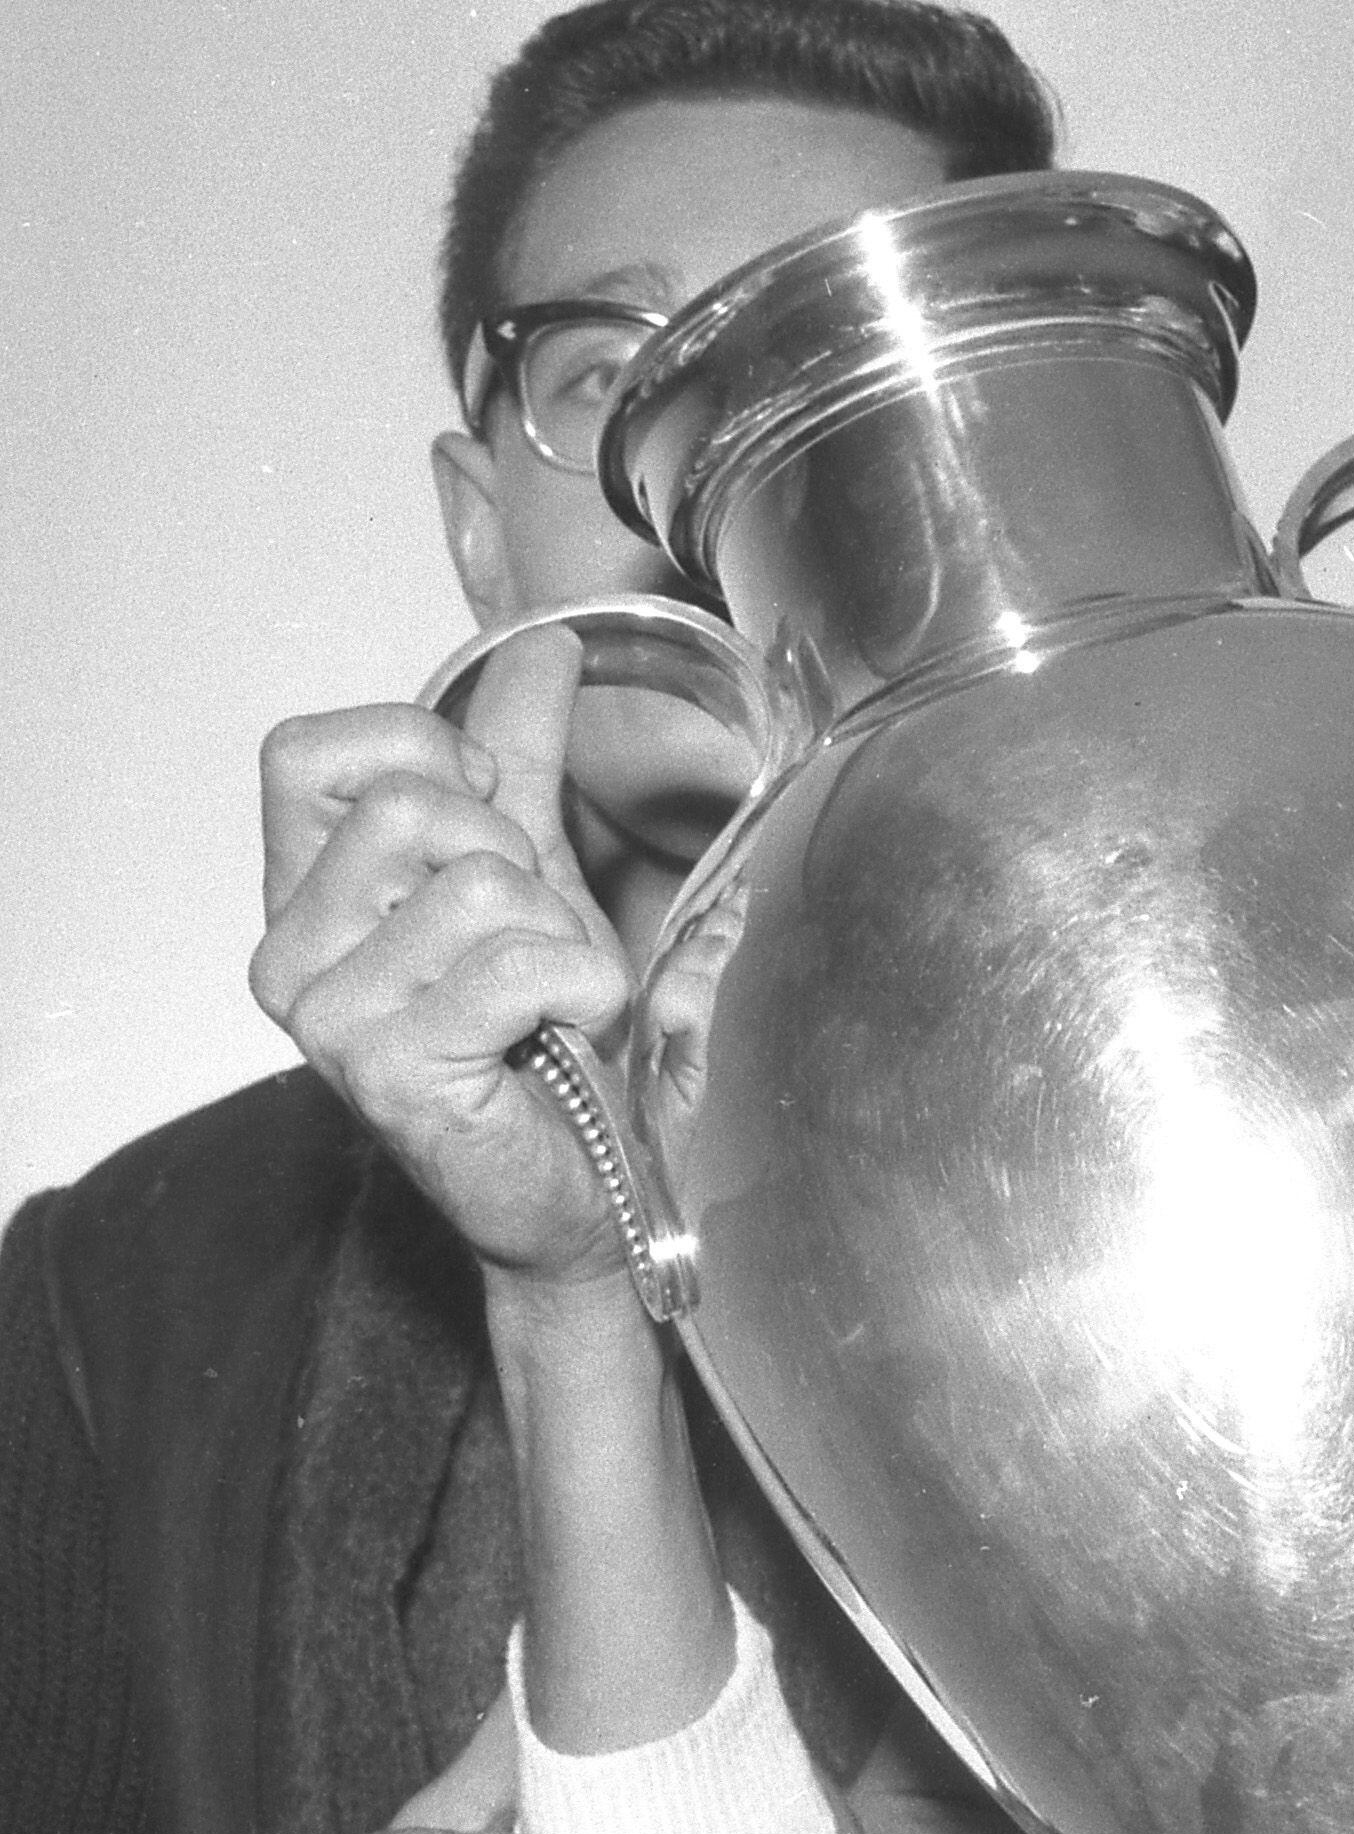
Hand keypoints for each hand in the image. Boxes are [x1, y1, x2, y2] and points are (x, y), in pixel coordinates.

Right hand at [250, 630, 630, 1294]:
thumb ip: (522, 759)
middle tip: (527, 939)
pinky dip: (584, 985)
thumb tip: (545, 645)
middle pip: (413, 805)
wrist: (582, 1188)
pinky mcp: (389, 1066)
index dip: (423, 755)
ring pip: (480, 881)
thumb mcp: (534, 875)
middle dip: (516, 857)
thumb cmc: (547, 1040)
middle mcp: (289, 950)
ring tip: (548, 1000)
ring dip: (558, 933)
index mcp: (302, 894)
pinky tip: (565, 1033)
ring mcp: (327, 1013)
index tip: (487, 819)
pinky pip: (521, 962)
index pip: (306, 752)